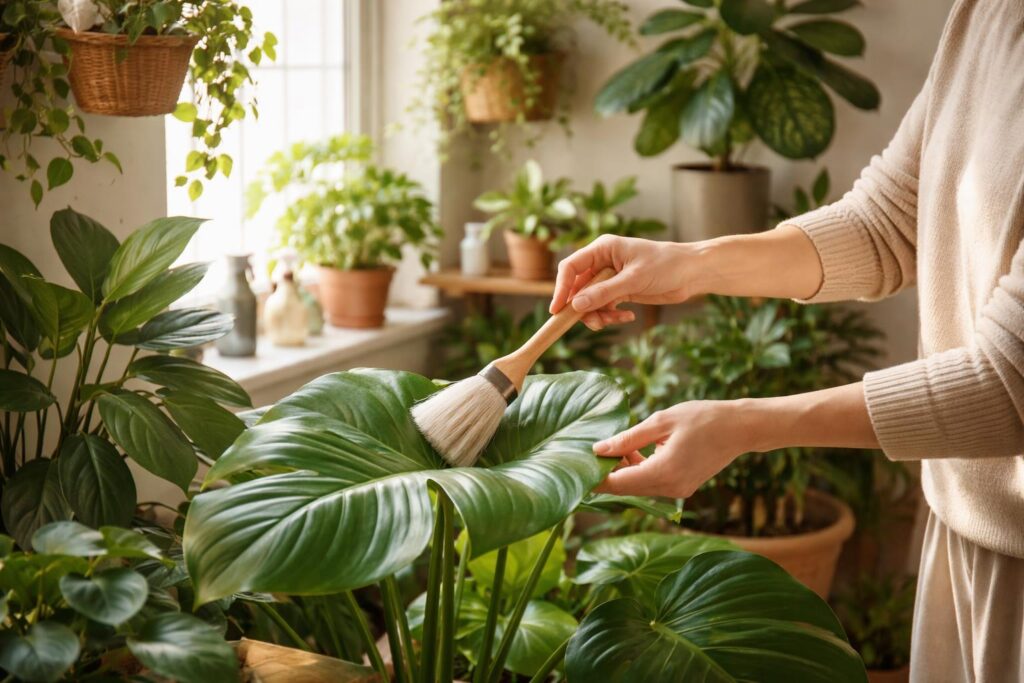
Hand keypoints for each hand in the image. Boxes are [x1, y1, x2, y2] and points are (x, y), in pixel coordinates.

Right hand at [551, 235, 697, 330]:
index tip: (558, 309)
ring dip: (598, 314)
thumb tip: (576, 305)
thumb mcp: (634, 279)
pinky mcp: (620, 291)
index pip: (571, 267)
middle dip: (584, 307)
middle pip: (578, 288)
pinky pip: (604, 306)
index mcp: (602, 249)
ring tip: (615, 319)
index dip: (561, 288)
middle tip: (595, 323)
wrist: (692, 273)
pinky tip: (628, 316)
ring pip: (590, 301)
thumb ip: (604, 292)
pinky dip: (611, 315)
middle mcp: (602, 262)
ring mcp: (610, 278)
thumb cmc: (666, 265)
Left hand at [593, 400, 751, 497]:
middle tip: (591, 450)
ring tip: (615, 445)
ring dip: (623, 469)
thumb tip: (598, 449)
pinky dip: (639, 469)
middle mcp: (670, 489)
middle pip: (625, 488)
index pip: (617, 484)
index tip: (576, 464)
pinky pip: (651, 483)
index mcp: (663, 473)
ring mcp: (678, 491)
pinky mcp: (682, 488)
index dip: (595, 476)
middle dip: (607, 472)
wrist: (740, 428)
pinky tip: (635, 450)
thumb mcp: (661, 421)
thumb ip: (628, 438)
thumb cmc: (703, 418)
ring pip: (637, 486)